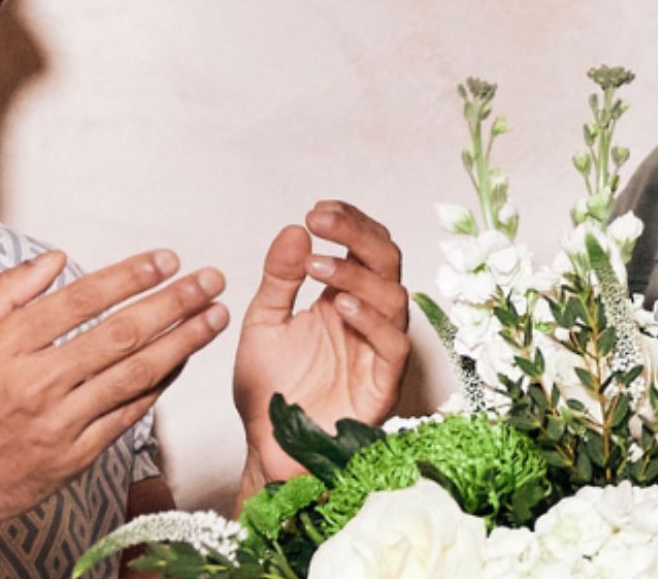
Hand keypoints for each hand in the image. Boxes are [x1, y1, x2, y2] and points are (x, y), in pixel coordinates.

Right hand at [0, 248, 228, 540]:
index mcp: (5, 347)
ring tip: (212, 318)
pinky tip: (180, 363)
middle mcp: (35, 384)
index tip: (165, 259)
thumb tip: (54, 259)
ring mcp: (56, 424)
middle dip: (172, 303)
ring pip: (132, 376)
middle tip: (207, 281)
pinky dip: (158, 388)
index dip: (130, 276)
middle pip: (119, 335)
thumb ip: (4, 293)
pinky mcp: (71, 459)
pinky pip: (126, 417)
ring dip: (181, 343)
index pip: (82, 300)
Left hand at [233, 201, 409, 486]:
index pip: (364, 246)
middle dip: (357, 235)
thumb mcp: (263, 323)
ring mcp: (378, 350)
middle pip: (386, 261)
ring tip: (318, 268)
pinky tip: (338, 308)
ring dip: (357, 275)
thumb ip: (279, 278)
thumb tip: (295, 229)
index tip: (316, 210)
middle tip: (322, 221)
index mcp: (342, 298)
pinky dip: (370, 321)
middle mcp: (367, 319)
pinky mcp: (383, 384)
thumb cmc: (269, 390)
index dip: (348, 223)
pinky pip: (393, 345)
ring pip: (394, 298)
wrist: (268, 448)